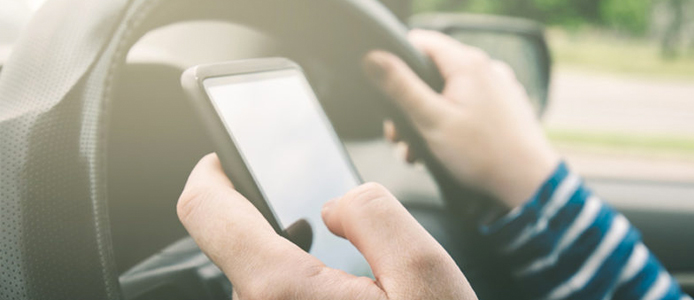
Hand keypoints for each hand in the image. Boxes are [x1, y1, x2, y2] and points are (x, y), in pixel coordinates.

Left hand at [177, 154, 476, 299]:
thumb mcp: (425, 271)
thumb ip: (373, 213)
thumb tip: (335, 205)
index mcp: (282, 291)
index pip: (206, 213)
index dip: (211, 173)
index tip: (223, 158)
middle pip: (239, 252)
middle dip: (274, 225)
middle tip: (323, 224)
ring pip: (261, 287)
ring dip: (292, 267)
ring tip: (346, 275)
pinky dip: (299, 296)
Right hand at [365, 30, 558, 207]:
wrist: (528, 184)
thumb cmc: (482, 154)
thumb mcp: (430, 120)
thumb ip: (400, 87)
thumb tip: (373, 58)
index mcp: (468, 63)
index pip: (421, 42)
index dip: (396, 61)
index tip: (385, 89)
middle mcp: (487, 68)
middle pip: (433, 72)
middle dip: (410, 104)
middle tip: (398, 135)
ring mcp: (499, 88)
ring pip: (450, 93)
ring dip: (428, 120)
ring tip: (419, 151)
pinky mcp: (505, 107)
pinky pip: (469, 106)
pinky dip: (451, 123)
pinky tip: (444, 151)